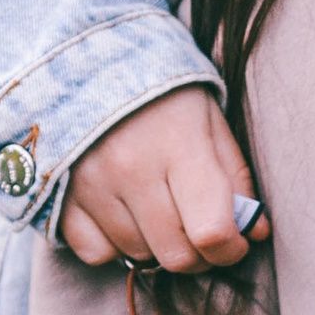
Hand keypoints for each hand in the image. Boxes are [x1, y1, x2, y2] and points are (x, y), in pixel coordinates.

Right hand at [62, 89, 264, 271]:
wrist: (87, 58)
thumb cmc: (161, 91)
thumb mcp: (209, 118)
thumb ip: (235, 176)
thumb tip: (254, 232)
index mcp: (178, 144)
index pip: (211, 230)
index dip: (231, 248)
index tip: (236, 241)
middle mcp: (131, 169)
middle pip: (176, 254)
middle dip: (200, 255)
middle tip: (202, 232)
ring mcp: (91, 185)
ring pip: (138, 256)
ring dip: (157, 246)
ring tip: (161, 213)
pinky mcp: (60, 195)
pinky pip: (95, 252)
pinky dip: (113, 245)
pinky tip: (123, 217)